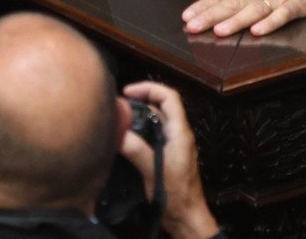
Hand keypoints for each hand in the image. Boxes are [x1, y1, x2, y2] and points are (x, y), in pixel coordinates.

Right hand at [119, 81, 218, 238]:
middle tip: (119, 105)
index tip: (128, 91)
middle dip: (141, 101)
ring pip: (157, 121)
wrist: (187, 218)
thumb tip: (118, 132)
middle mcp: (179, 135)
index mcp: (180, 132)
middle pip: (162, 107)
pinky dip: (141, 131)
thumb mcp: (154, 171)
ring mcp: (175, 145)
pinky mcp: (169, 156)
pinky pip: (154, 135)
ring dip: (140, 116)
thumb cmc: (176, 196)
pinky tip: (126, 139)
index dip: (149, 88)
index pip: (169, 97)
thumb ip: (137, 150)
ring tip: (119, 119)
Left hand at [182, 0, 305, 36]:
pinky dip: (271, 21)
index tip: (187, 15)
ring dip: (236, 20)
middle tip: (192, 25)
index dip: (205, 4)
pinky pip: (284, 13)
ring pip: (255, 8)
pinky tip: (259, 31)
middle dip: (211, 14)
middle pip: (234, 2)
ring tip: (219, 30)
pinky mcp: (301, 1)